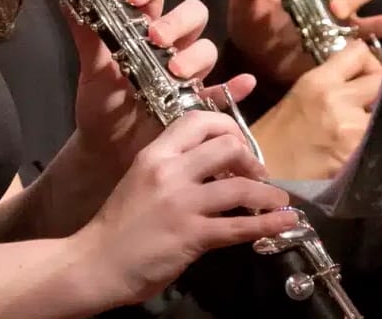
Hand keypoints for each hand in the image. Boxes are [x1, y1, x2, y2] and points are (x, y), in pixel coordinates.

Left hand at [70, 0, 254, 176]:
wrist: (106, 149)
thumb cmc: (100, 104)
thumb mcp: (91, 70)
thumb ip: (86, 36)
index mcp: (143, 29)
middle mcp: (171, 46)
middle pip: (192, 15)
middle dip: (178, 21)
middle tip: (156, 38)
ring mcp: (187, 75)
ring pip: (207, 50)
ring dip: (195, 56)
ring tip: (174, 73)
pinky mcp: (198, 105)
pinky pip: (225, 95)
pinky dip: (236, 88)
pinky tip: (243, 83)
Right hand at [72, 112, 298, 307]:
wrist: (97, 261)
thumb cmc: (119, 223)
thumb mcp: (140, 180)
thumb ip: (172, 168)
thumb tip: (212, 168)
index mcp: (154, 153)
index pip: (197, 120)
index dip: (228, 126)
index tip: (239, 144)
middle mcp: (169, 171)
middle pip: (226, 146)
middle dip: (251, 158)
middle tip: (257, 175)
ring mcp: (181, 203)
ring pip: (240, 186)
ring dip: (268, 193)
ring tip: (279, 201)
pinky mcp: (192, 235)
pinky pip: (239, 226)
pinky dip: (269, 223)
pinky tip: (285, 222)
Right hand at [251, 42, 381, 180]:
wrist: (266, 173)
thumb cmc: (275, 135)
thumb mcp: (299, 96)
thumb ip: (330, 83)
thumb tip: (357, 78)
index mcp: (318, 81)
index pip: (359, 52)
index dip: (367, 61)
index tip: (363, 73)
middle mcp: (338, 99)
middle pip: (381, 79)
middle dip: (379, 87)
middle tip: (370, 99)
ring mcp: (352, 128)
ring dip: (376, 117)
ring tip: (358, 127)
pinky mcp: (359, 153)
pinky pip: (378, 138)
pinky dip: (372, 140)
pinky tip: (356, 146)